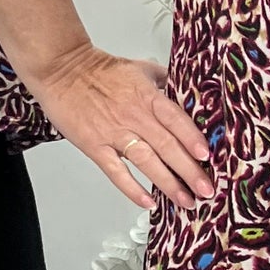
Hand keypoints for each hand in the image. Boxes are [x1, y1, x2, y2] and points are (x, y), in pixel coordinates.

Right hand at [30, 45, 216, 211]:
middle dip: (190, 171)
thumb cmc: (98, 70)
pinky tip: (148, 201)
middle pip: (167, 146)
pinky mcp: (95, 146)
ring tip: (186, 201)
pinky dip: (132, 189)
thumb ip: (164, 80)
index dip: (192, 138)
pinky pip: (117, 171)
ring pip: (147, 162)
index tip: (207, 156)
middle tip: (206, 189)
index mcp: (147, 97)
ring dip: (169, 184)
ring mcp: (114, 133)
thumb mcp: (139, 67)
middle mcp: (134, 116)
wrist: (61, 70)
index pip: (176, 119)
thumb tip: (186, 90)